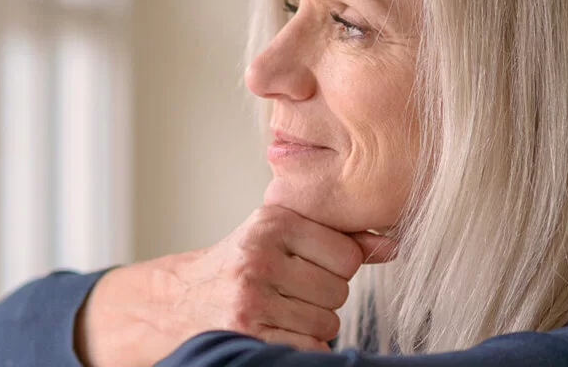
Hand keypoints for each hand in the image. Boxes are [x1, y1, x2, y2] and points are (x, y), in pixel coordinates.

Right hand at [77, 205, 396, 365]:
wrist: (175, 304)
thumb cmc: (238, 267)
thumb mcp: (280, 237)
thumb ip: (338, 237)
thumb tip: (392, 246)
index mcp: (271, 222)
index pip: (347, 253)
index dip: (335, 268)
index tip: (307, 268)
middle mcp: (259, 256)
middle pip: (339, 290)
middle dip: (322, 297)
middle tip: (290, 293)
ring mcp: (252, 298)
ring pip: (329, 321)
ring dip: (312, 325)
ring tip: (280, 312)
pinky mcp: (248, 333)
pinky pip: (311, 346)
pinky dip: (303, 346)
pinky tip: (279, 333)